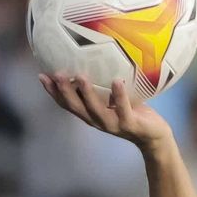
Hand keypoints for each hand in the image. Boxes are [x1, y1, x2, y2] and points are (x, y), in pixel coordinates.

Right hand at [39, 72, 172, 152]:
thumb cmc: (134, 112)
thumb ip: (103, 86)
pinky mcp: (130, 125)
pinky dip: (119, 95)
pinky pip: (123, 109)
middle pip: (76, 107)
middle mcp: (98, 121)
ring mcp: (114, 124)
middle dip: (64, 91)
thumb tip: (95, 60)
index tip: (41, 76)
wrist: (155, 137)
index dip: (53, 92)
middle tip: (56, 73)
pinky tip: (116, 81)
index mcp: (91, 114)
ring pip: (96, 110)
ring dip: (87, 93)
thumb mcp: (115, 99)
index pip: (67, 104)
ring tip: (80, 76)